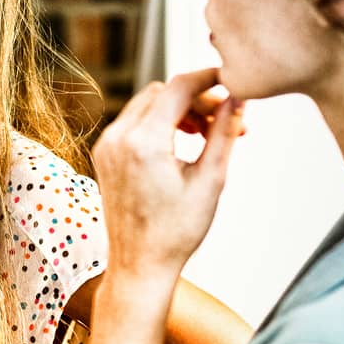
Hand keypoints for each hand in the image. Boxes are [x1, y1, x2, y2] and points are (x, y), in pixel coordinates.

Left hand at [91, 68, 245, 283]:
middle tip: (228, 121)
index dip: (210, 78)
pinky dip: (160, 122)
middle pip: (162, 92)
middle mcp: (117, 138)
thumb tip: (238, 98)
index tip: (233, 82)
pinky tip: (185, 142)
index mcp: (143, 142)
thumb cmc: (177, 231)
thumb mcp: (211, 180)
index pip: (179, 86)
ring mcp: (107, 145)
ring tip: (209, 134)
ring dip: (179, 109)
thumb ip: (224, 133)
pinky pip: (134, 122)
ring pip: (147, 104)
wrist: (140, 265)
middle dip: (197, 99)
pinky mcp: (104, 154)